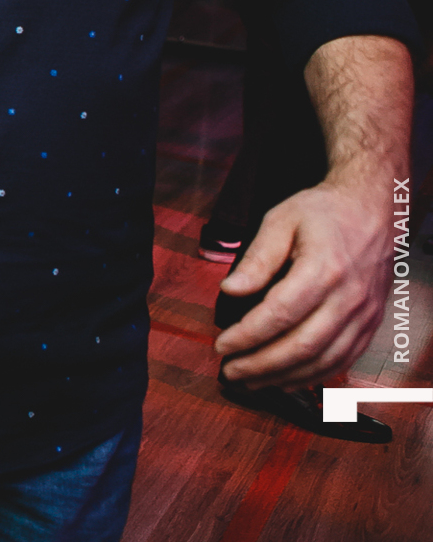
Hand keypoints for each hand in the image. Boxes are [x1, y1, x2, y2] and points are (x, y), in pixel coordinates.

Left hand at [214, 181, 391, 386]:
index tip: (221, 346)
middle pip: (303, 345)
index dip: (248, 335)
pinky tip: (286, 379)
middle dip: (261, 365)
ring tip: (251, 381)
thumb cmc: (322, 213)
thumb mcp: (280, 221)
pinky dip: (313, 376)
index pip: (280, 314)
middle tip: (230, 372)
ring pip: (324, 360)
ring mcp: (364, 314)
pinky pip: (343, 360)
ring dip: (285, 377)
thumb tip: (230, 290)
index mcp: (324, 269)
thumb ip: (256, 258)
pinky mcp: (371, 324)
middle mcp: (349, 298)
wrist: (372, 212)